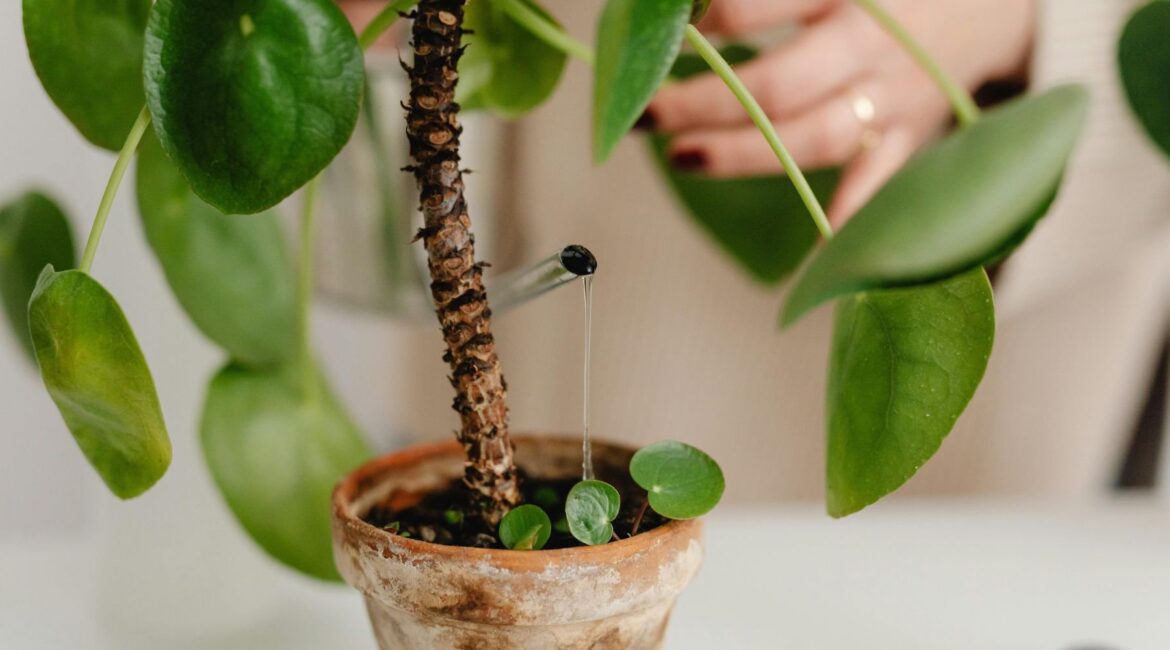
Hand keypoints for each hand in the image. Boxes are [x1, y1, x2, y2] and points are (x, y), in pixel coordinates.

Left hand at [646, 0, 1034, 225]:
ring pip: (813, 139)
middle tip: (647, 113)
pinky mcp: (909, 144)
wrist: (991, 7)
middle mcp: (869, 49)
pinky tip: (809, 268)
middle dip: (704, 102)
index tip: (668, 36)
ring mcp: (890, 103)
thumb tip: (691, 10)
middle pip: (778, 86)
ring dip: (742, 155)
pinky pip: (878, 191)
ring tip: (682, 157)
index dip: (711, 23)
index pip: (762, 5)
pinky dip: (846, 226)